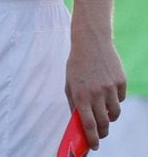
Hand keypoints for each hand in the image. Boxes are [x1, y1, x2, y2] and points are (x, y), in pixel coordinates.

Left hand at [66, 25, 125, 149]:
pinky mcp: (121, 82)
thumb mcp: (69, 83)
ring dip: (110, 117)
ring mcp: (110, 88)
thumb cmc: (77, 65)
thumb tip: (80, 122)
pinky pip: (120, 99)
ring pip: (115, 114)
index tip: (94, 147)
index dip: (92, 139)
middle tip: (100, 134)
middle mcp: (96, 93)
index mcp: (80, 95)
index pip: (88, 124)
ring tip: (104, 110)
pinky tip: (108, 90)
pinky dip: (115, 100)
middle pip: (104, 123)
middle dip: (102, 133)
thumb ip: (74, 103)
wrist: (91, 43)